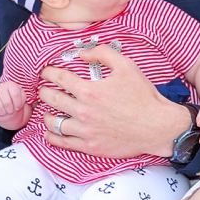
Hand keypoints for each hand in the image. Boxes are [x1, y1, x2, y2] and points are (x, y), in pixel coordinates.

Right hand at [0, 78, 31, 130]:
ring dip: (4, 113)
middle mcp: (1, 86)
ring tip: (6, 111)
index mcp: (12, 85)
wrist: (8, 113)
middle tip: (12, 110)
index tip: (19, 106)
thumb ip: (31, 100)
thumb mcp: (25, 102)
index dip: (18, 104)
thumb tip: (37, 102)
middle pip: (6, 102)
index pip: (15, 93)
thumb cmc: (18, 107)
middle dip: (11, 110)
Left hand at [37, 42, 187, 157]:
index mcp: (90, 90)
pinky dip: (52, 137)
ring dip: (46, 115)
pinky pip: (63, 143)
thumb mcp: (126, 66)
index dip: (49, 73)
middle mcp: (83, 111)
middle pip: (52, 99)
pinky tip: (50, 133)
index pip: (59, 78)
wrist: (157, 127)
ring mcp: (85, 131)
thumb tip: (83, 54)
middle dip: (44, 92)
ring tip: (46, 112)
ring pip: (54, 123)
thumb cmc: (143, 97)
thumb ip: (103, 53)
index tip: (46, 72)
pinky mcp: (90, 146)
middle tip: (43, 90)